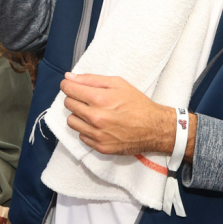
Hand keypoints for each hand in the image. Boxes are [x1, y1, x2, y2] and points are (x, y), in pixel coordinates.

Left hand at [60, 73, 194, 157]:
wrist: (154, 128)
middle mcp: (95, 118)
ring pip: (71, 121)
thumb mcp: (117, 83)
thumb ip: (90, 79)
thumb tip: (69, 76)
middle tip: (87, 99)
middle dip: (74, 98)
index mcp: (99, 99)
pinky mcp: (100, 147)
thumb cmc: (137, 103)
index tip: (71, 85)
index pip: (68, 89)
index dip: (68, 85)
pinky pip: (81, 136)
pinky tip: (99, 125)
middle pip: (68, 104)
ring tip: (92, 113)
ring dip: (78, 115)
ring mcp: (97, 134)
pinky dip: (86, 129)